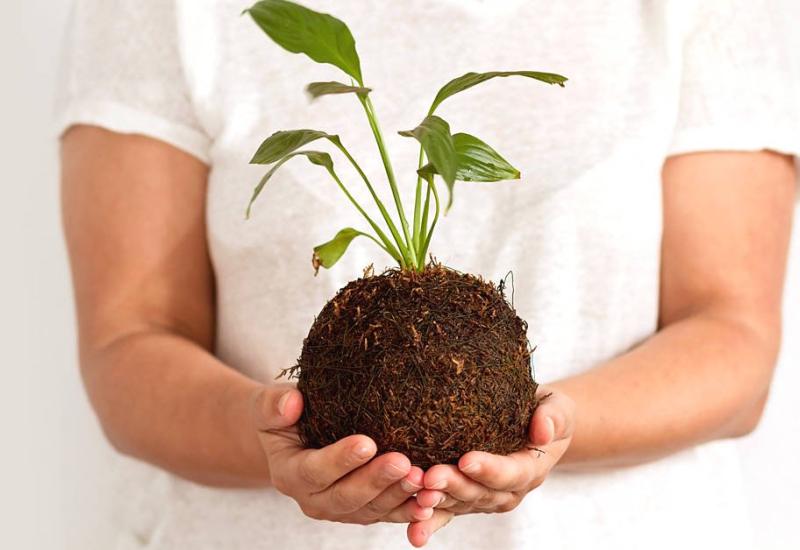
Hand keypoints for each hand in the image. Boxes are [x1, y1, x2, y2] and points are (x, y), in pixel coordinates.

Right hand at [250, 385, 432, 524]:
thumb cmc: (285, 418)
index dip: (340, 460)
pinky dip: (410, 510)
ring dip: (398, 496)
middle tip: (403, 462)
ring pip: (371, 510)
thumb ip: (274, 405)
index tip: (367, 443)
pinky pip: (389, 514)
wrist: (293, 439)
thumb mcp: (270, 407)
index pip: (315, 471)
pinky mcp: (364, 511)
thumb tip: (291, 403)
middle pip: (347, 496)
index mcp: (289, 474)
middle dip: (376, 481)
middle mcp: (314, 500)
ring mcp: (341, 510)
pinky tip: (431, 501)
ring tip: (423, 477)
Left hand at [410, 386, 574, 545]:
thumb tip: (542, 430)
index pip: (511, 473)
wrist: (533, 423)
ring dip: (439, 503)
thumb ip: (553, 416)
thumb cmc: (544, 410)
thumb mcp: (557, 406)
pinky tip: (414, 532)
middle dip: (455, 486)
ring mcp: (486, 497)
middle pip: (481, 493)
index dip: (489, 469)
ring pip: (461, 504)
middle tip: (431, 477)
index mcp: (531, 468)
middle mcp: (508, 490)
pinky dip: (431, 523)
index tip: (466, 459)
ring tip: (418, 497)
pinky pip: (448, 513)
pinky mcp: (466, 499)